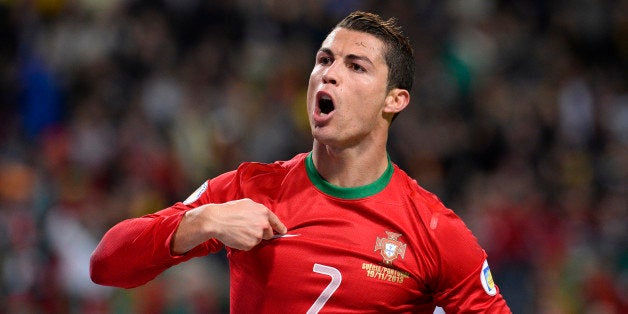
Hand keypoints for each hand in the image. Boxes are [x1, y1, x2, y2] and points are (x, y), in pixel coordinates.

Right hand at [172, 198, 286, 252]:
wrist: (217, 220)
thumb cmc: (229, 210)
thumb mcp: (247, 203)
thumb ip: (258, 210)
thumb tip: (264, 216)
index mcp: (263, 212)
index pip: (276, 222)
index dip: (280, 228)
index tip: (283, 232)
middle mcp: (263, 224)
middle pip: (269, 234)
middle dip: (262, 233)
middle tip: (250, 230)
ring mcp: (257, 235)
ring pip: (259, 240)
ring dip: (252, 238)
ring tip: (240, 231)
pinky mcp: (250, 244)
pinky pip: (250, 246)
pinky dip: (245, 243)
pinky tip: (237, 236)